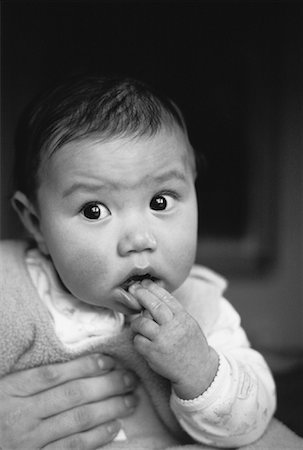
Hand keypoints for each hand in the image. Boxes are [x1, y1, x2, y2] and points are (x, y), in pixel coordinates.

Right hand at [0, 354, 137, 449]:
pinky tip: (114, 427)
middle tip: (130, 378)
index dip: (85, 366)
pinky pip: (71, 447)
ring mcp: (31, 440)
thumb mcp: (6, 389)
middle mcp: (24, 414)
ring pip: (78, 419)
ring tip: (130, 400)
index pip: (55, 373)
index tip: (109, 360)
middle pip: (73, 394)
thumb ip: (34, 379)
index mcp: (14, 390)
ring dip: (109, 408)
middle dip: (107, 385)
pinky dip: (95, 437)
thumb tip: (76, 366)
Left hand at [130, 280, 218, 399]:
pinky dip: (137, 338)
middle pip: (154, 306)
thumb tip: (154, 297)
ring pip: (142, 323)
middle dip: (142, 295)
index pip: (167, 298)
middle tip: (133, 290)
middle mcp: (173, 327)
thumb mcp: (189, 324)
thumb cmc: (191, 345)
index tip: (145, 283)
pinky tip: (141, 340)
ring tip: (138, 324)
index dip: (154, 289)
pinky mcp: (153, 354)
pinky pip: (138, 340)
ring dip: (137, 321)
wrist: (197, 371)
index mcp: (183, 318)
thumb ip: (174, 312)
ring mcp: (162, 340)